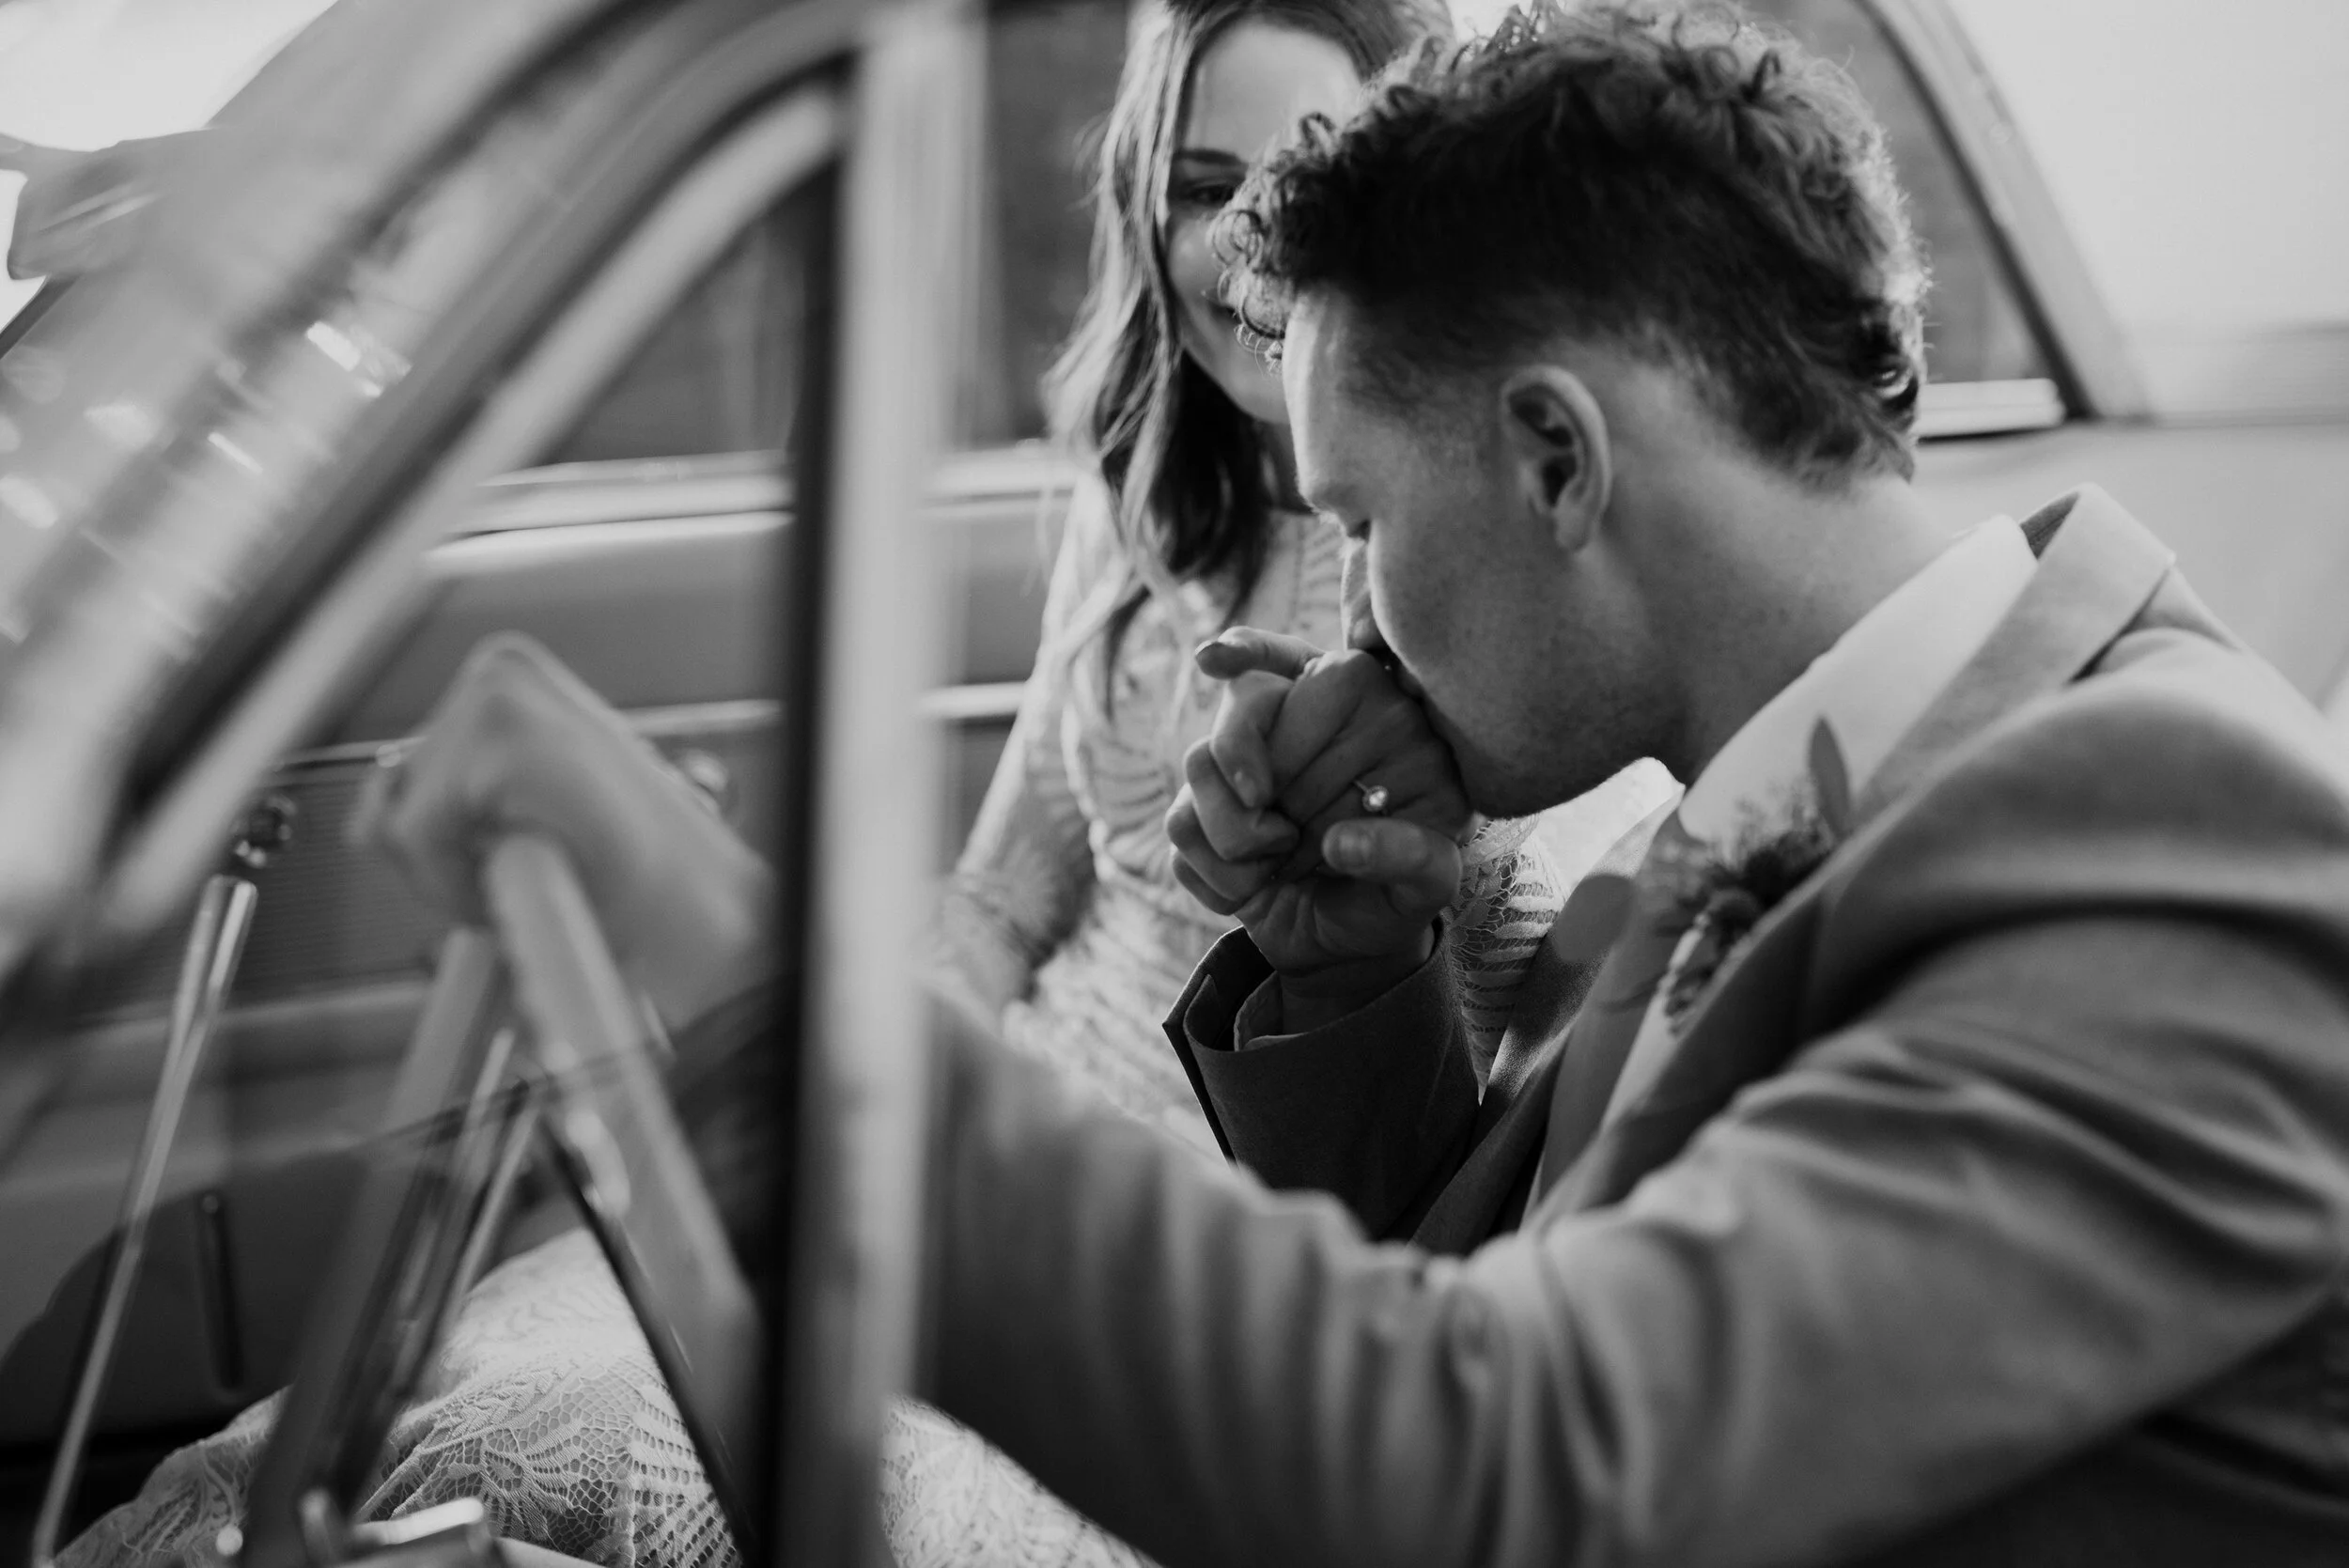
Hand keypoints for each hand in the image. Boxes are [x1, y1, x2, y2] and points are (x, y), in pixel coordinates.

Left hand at [350, 634, 773, 1027]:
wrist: (693, 908)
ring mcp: (495, 695)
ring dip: (453, 869)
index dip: (443, 833)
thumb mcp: (512, 822)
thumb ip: (432, 802)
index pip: (408, 766)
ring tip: (535, 868)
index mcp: (507, 679)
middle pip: (394, 788)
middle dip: (444, 850)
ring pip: (398, 816)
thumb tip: (374, 807)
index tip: (505, 852)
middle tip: (528, 865)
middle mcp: (496, 671)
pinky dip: (456, 880)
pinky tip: (528, 871)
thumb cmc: (624, 872)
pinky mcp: (497, 735)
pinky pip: (416, 836)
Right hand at [1166, 629, 1470, 1026]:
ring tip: (1277, 867)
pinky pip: (1180, 821)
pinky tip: (1252, 888)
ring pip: (1200, 763)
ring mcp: (1250, 761)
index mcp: (1374, 714)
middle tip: (1281, 841)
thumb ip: (1411, 857)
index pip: (1319, 674)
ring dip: (1230, 839)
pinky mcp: (1208, 804)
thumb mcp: (1430, 885)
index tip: (1245, 750)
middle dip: (1247, 788)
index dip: (1278, 690)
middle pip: (1242, 704)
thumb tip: (1341, 843)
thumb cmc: (1398, 898)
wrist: (1344, 947)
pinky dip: (1211, 872)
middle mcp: (1305, 721)